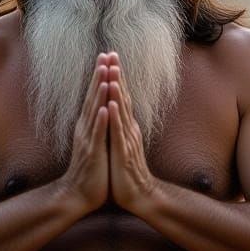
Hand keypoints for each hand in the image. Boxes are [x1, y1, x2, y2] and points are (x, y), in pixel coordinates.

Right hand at [58, 53, 111, 213]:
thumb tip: (104, 108)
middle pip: (92, 96)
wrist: (78, 194)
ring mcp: (88, 139)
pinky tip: (103, 108)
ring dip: (99, 92)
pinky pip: (97, 134)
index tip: (107, 57)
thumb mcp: (96, 142)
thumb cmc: (90, 169)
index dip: (101, 76)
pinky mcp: (92, 152)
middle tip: (105, 55)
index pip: (95, 95)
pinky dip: (100, 120)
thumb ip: (98, 125)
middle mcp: (86, 128)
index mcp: (88, 125)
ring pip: (94, 111)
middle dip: (100, 75)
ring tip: (105, 74)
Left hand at [106, 52, 157, 212]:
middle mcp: (128, 129)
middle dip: (117, 75)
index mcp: (126, 127)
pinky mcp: (123, 152)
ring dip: (117, 91)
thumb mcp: (122, 145)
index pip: (121, 97)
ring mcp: (127, 140)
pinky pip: (118, 132)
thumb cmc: (127, 172)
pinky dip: (115, 117)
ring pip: (121, 111)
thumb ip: (120, 128)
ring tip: (112, 72)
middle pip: (123, 97)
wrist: (139, 196)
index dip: (116, 77)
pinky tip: (111, 104)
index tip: (110, 57)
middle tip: (112, 54)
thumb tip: (117, 112)